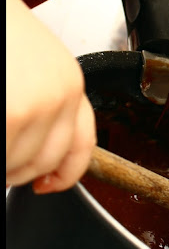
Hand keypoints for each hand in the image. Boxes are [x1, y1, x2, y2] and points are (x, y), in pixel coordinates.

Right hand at [6, 0, 96, 192]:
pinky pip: (2, 160)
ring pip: (15, 166)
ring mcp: (35, 106)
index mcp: (69, 81)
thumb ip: (39, 104)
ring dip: (2, 160)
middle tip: (2, 142)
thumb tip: (35, 161)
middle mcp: (61, 94)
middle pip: (43, 164)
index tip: (46, 184)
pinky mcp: (9, 115)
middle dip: (14, 168)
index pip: (80, 146)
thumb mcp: (30, 63)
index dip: (65, 173)